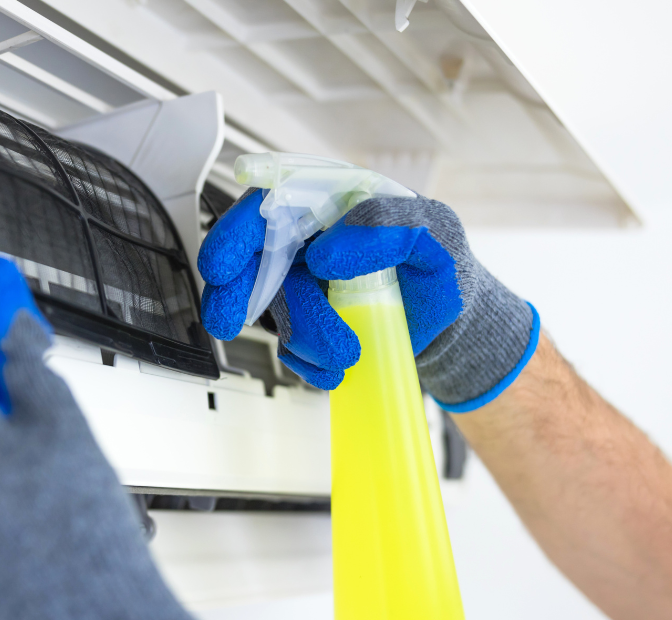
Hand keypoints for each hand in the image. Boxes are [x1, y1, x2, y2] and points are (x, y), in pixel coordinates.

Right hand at [198, 189, 538, 409]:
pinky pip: (288, 345)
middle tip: (228, 322)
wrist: (449, 319)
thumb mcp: (436, 232)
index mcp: (332, 199)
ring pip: (275, 310)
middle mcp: (308, 238)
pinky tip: (334, 368)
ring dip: (305, 337)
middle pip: (250, 258)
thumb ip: (389, 226)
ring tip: (347, 352)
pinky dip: (308, 362)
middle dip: (234, 293)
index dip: (236, 233)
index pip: (270, 202)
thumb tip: (326, 252)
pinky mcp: (305, 321)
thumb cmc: (441, 263)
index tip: (222, 268)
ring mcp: (302, 281)